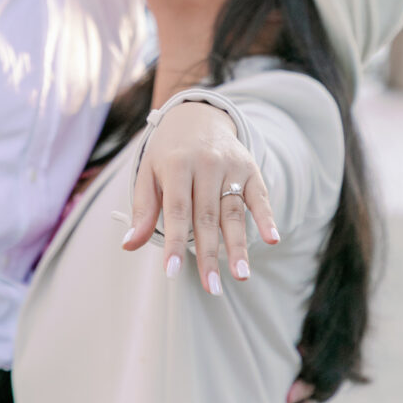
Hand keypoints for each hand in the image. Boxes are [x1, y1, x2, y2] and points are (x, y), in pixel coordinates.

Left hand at [122, 100, 279, 293]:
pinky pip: (259, 195)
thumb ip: (143, 208)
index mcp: (177, 164)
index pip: (177, 210)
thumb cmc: (168, 151)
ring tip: (241, 276)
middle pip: (207, 216)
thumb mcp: (148, 172)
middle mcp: (206, 163)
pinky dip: (267, 216)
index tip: (172, 273)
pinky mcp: (250, 167)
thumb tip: (129, 244)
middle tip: (213, 288)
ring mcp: (230, 165)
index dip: (175, 242)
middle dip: (210, 254)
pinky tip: (273, 239)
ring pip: (234, 211)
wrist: (197, 114)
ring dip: (239, 245)